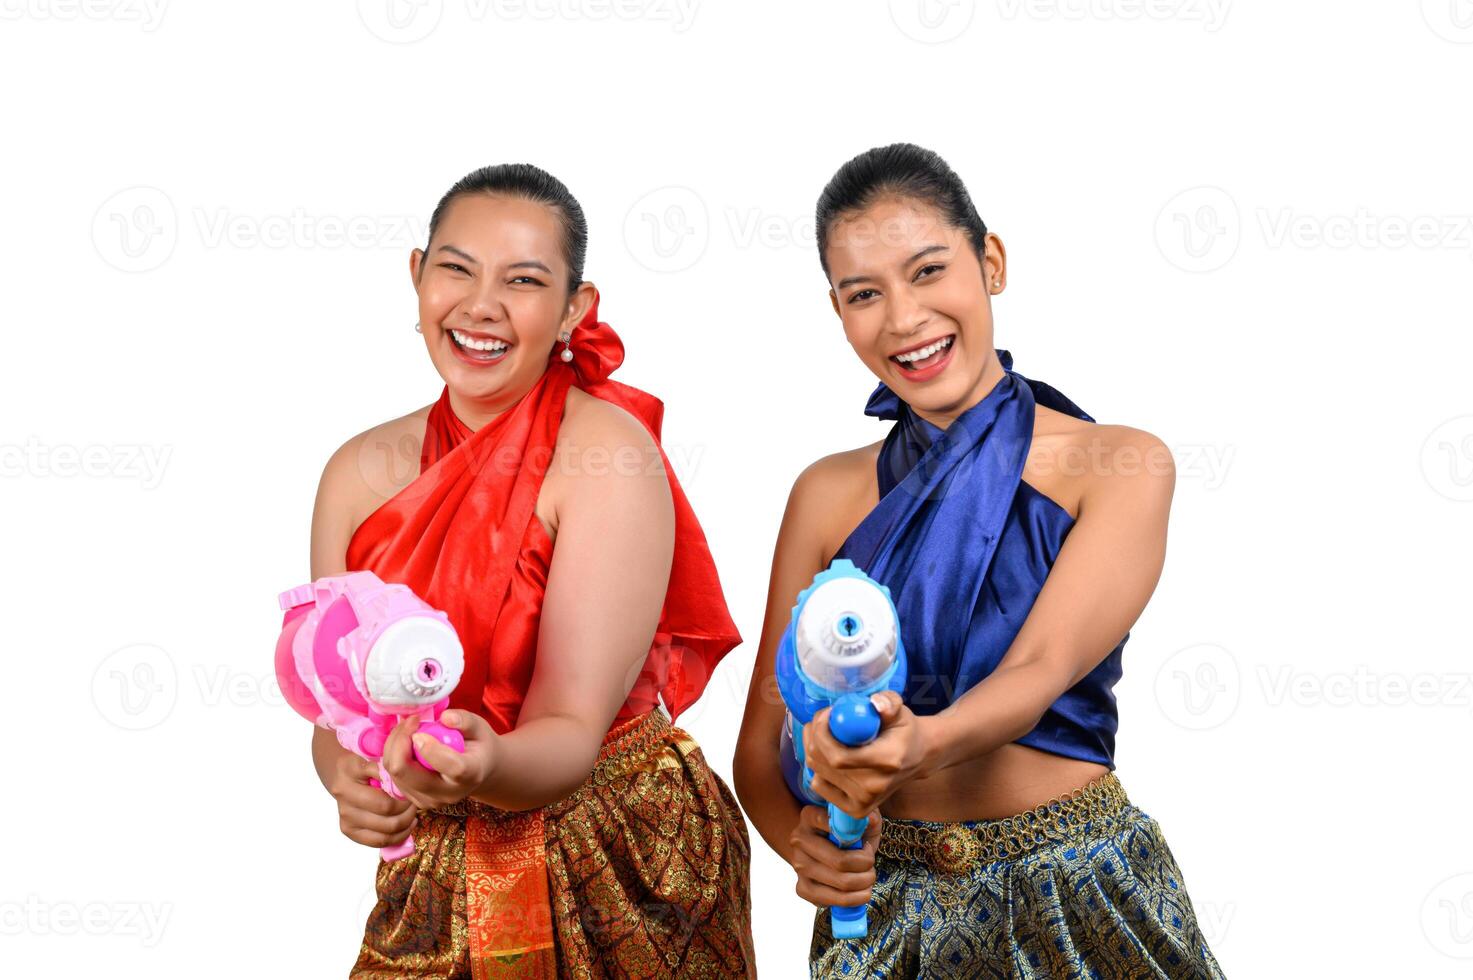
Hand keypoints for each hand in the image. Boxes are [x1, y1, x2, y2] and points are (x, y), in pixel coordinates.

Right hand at [327, 749, 417, 848]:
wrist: (339, 776)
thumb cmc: (359, 766)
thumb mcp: (369, 760)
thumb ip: (385, 770)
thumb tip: (404, 781)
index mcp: (348, 784)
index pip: (385, 802)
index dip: (405, 800)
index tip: (413, 793)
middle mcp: (345, 806)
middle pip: (387, 820)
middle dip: (407, 813)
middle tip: (415, 804)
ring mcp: (346, 821)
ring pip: (384, 835)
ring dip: (404, 827)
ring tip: (412, 815)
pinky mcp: (349, 832)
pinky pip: (377, 842)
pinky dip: (396, 838)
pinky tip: (406, 827)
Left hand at [381, 709, 497, 809]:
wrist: (478, 772)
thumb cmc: (479, 746)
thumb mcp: (480, 728)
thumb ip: (465, 721)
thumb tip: (445, 718)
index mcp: (471, 775)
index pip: (451, 768)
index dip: (431, 749)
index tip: (420, 730)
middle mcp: (448, 794)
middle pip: (407, 774)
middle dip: (400, 742)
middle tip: (411, 720)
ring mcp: (429, 801)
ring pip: (395, 774)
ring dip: (394, 746)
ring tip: (409, 727)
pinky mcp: (415, 801)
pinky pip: (393, 777)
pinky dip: (393, 756)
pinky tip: (406, 742)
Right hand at [788, 805, 881, 908]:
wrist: (824, 850)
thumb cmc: (846, 834)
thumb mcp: (859, 821)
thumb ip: (867, 818)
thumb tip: (869, 820)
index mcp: (809, 816)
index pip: (832, 824)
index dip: (857, 838)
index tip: (866, 844)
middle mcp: (799, 840)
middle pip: (841, 861)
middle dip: (866, 866)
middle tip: (871, 863)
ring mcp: (798, 865)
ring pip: (842, 882)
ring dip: (864, 883)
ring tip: (868, 876)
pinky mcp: (802, 888)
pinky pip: (834, 900)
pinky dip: (855, 899)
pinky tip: (861, 891)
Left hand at [803, 691, 933, 818]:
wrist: (917, 757)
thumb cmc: (903, 731)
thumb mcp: (900, 710)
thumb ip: (890, 702)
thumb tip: (876, 704)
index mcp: (887, 762)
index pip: (838, 757)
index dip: (822, 734)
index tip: (828, 713)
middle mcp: (874, 787)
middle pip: (823, 764)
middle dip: (815, 735)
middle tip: (824, 718)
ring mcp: (864, 802)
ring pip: (817, 773)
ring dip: (813, 748)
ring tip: (828, 733)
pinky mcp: (855, 809)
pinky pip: (819, 785)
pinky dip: (817, 767)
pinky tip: (829, 753)